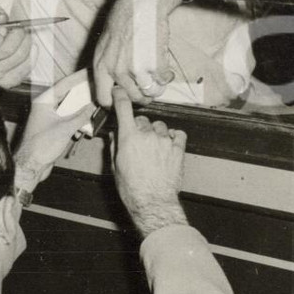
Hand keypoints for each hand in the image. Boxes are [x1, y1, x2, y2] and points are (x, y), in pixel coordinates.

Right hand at [0, 5, 33, 87]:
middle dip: (18, 35)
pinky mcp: (7, 82)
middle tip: (20, 28)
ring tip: (25, 36)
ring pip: (18, 58)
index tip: (4, 28)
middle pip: (6, 51)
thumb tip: (1, 18)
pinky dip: (32, 56)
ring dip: (26, 43)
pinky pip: (25, 68)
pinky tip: (30, 48)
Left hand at [14, 70, 96, 190]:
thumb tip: (93, 105)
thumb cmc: (41, 146)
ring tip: (95, 100)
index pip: (64, 84)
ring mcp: (48, 117)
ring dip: (81, 107)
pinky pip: (67, 118)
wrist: (31, 166)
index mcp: (43, 102)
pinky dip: (77, 118)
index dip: (78, 77)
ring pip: (68, 107)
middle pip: (67, 94)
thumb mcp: (65, 128)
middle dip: (82, 92)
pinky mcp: (52, 127)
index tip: (90, 71)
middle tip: (97, 84)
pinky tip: (87, 119)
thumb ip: (81, 115)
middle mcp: (45, 107)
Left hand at [93, 0, 175, 106]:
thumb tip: (112, 84)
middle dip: (142, 95)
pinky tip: (165, 68)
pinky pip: (163, 81)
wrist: (141, 5)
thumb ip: (107, 65)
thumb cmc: (123, 19)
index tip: (125, 97)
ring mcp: (136, 71)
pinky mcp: (154, 66)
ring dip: (156, 88)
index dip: (116, 101)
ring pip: (149, 93)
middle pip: (132, 98)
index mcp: (101, 67)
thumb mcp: (105, 44)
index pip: (104, 99)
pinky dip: (167, 76)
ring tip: (158, 79)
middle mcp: (116, 72)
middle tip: (148, 88)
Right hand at [111, 88, 186, 236]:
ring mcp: (164, 140)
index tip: (118, 91)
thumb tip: (116, 134)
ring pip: (160, 126)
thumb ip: (115, 146)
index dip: (120, 96)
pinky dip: (174, 137)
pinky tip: (169, 145)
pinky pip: (178, 134)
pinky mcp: (178, 149)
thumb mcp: (115, 166)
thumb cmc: (132, 188)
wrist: (153, 202)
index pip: (123, 107)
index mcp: (129, 137)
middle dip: (139, 127)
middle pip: (142, 119)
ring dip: (156, 133)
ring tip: (154, 148)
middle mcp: (147, 134)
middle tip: (138, 142)